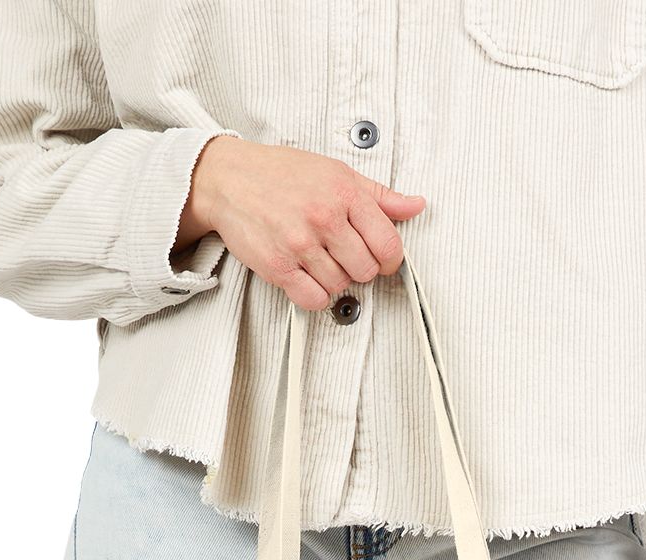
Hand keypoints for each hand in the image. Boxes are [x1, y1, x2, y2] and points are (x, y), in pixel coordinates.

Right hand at [177, 137, 426, 309]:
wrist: (230, 178)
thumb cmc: (282, 174)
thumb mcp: (336, 173)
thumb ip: (379, 196)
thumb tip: (415, 206)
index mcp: (344, 193)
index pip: (388, 245)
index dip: (389, 259)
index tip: (381, 259)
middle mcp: (325, 218)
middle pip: (366, 271)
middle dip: (359, 268)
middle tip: (344, 256)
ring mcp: (301, 244)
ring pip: (340, 287)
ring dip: (333, 280)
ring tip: (319, 259)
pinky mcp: (279, 267)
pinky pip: (313, 300)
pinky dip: (314, 294)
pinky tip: (306, 276)